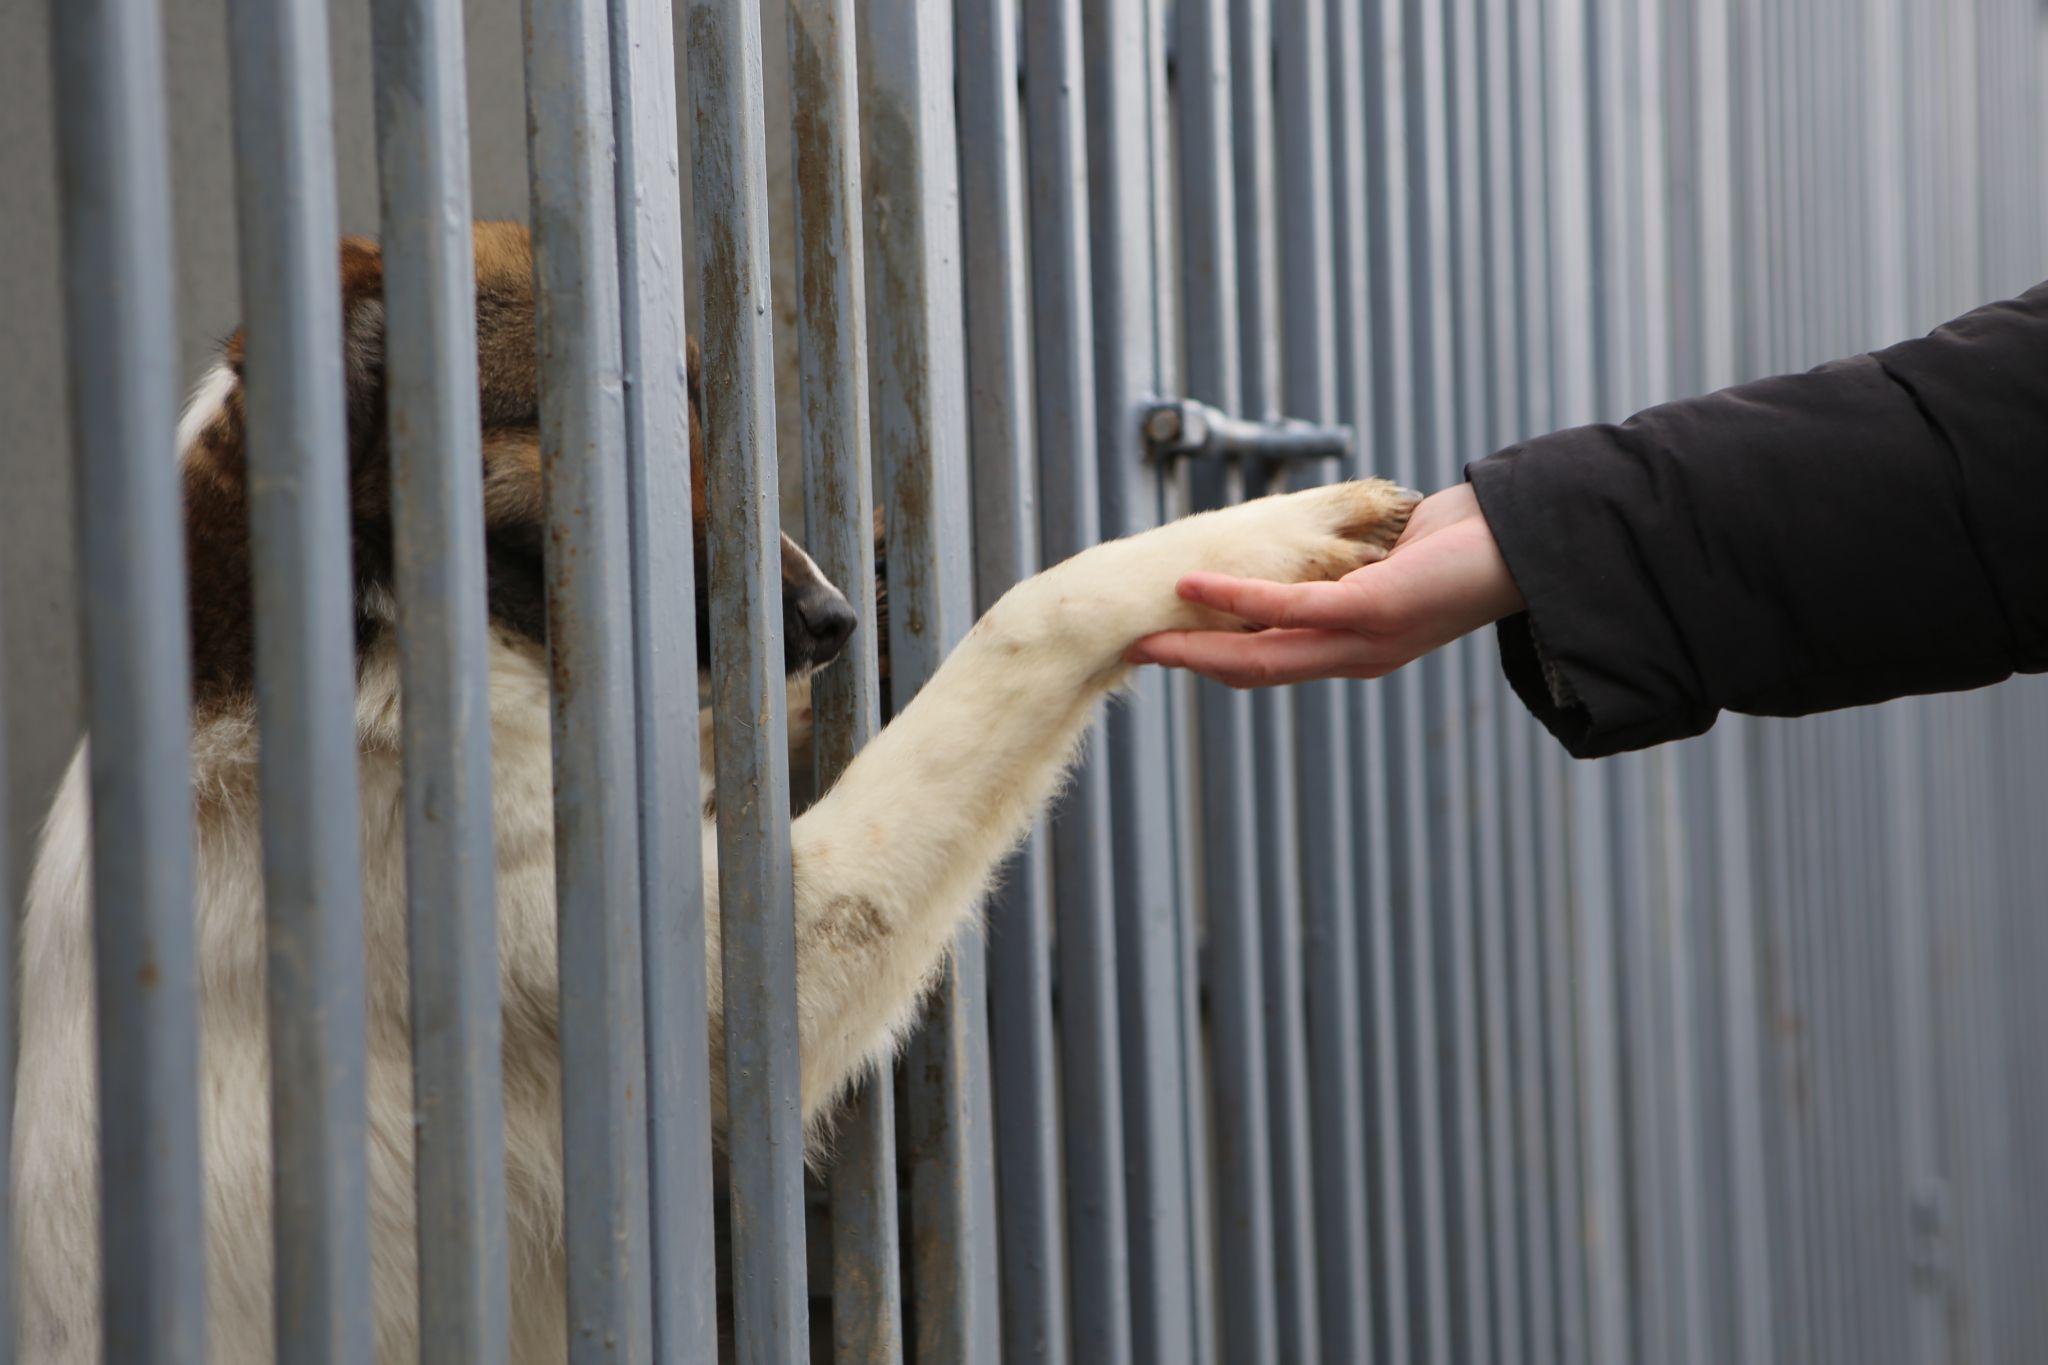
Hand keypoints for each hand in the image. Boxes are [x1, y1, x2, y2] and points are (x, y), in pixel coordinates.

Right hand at [1125, 482, 1524, 687]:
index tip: (1168, 648)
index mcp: (1359, 650)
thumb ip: (1349, 568)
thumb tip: (1315, 551)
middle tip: (1136, 654)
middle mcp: (1358, 657)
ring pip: (1262, 653)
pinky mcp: (1371, 609)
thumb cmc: (1465, 543)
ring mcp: (1364, 639)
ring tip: (1147, 640)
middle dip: (1192, 665)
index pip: (1274, 664)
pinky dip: (1235, 599)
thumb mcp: (1393, 561)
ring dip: (1198, 647)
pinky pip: (1287, 608)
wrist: (1529, 540)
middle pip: (1256, 671)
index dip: (1217, 661)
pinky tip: (1193, 588)